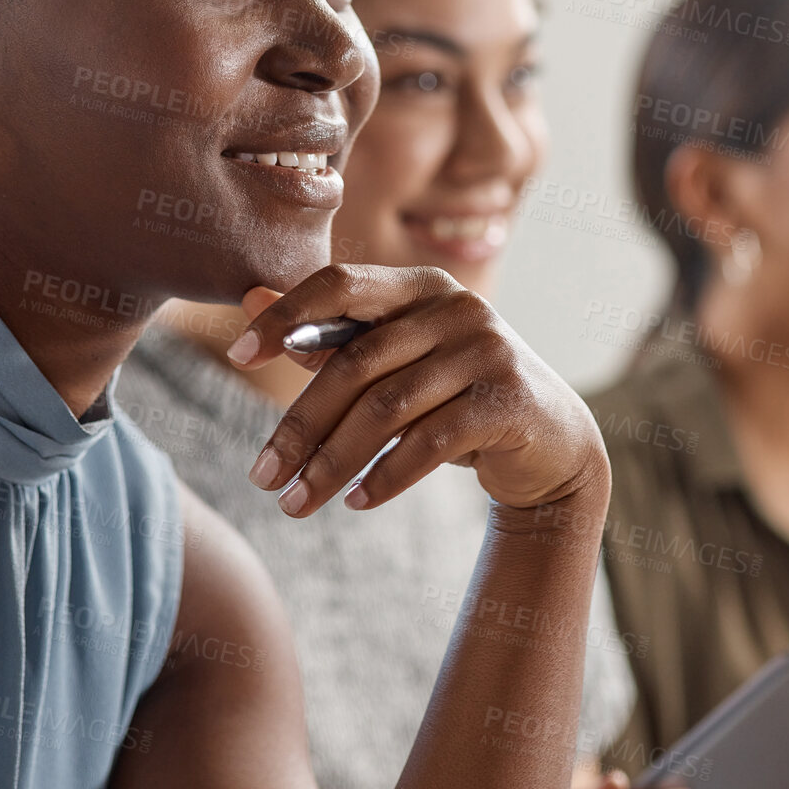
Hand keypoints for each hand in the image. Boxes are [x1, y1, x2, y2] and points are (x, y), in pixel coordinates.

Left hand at [226, 268, 607, 515]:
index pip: (341, 283)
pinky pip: (429, 442)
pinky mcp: (508, 399)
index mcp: (421, 285)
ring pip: (387, 409)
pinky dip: (386, 476)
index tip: (236, 354)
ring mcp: (487, 349)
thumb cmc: (458, 397)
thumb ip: (332, 334)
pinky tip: (356, 503)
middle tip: (261, 477)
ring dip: (333, 463)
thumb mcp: (398, 362)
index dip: (285, 314)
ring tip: (295, 504)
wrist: (553, 444)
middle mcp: (457, 307)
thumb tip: (249, 299)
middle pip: (356, 363)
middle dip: (301, 425)